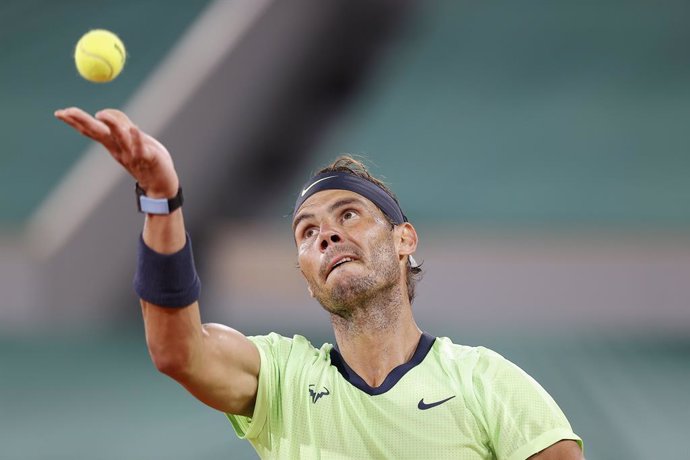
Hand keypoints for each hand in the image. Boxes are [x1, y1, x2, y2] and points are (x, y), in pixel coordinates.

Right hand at [54, 107, 178, 197]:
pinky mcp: (148, 158)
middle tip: (66, 112)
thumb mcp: (131, 139)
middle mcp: (119, 149)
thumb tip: (101, 112)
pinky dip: (137, 139)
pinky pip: (141, 148)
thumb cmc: (147, 159)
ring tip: (101, 115)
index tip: (60, 112)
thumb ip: (120, 124)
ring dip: (112, 125)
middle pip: (98, 133)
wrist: (161, 185)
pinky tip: (134, 129)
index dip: (76, 121)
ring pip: (120, 138)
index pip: (92, 130)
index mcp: (113, 144)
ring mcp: (132, 154)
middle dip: (81, 121)